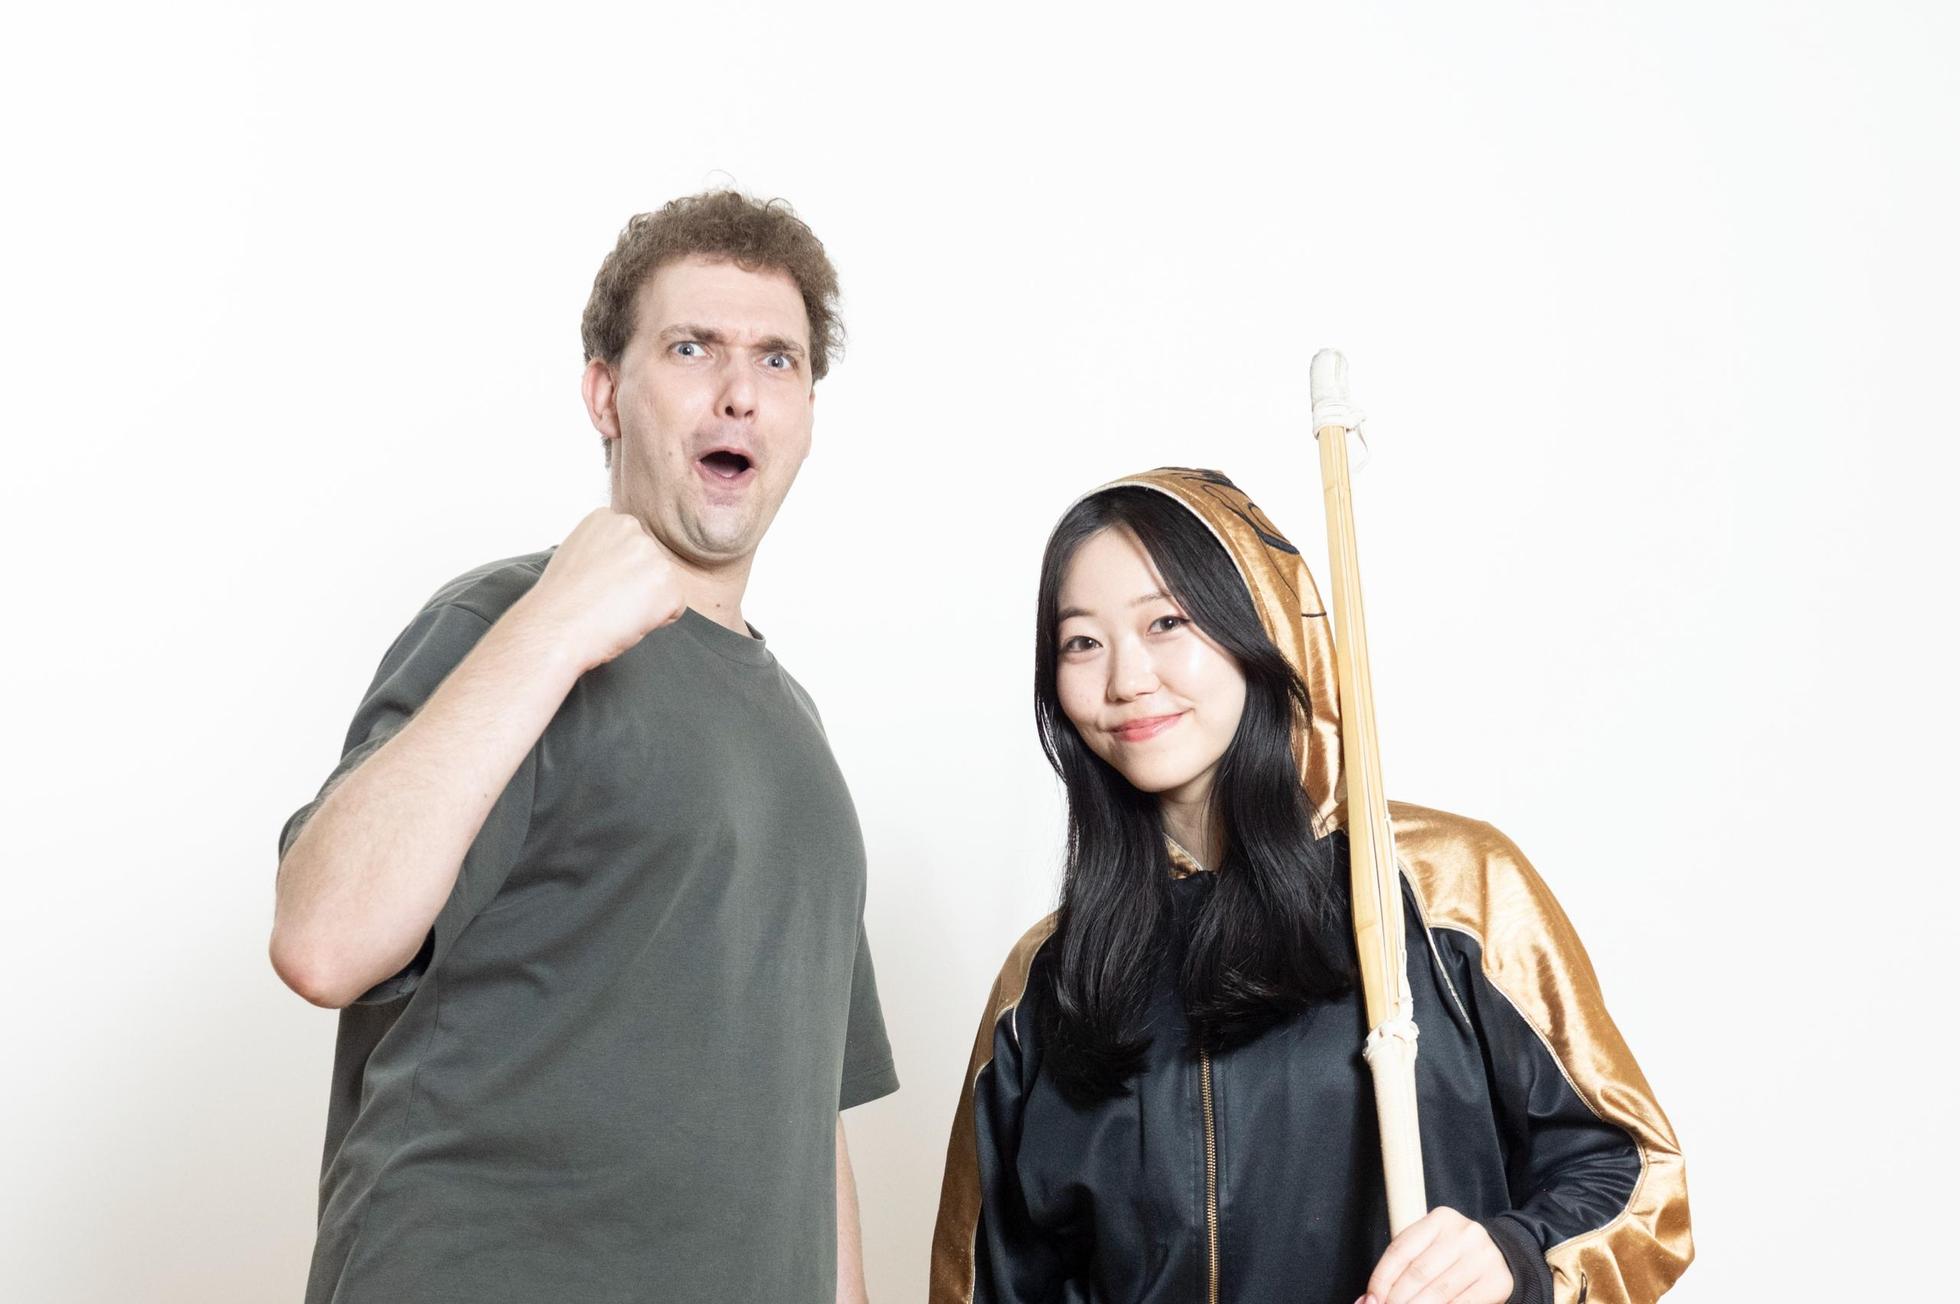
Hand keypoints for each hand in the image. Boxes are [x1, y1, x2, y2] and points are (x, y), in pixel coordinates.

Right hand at [521, 508, 688, 668]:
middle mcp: (633, 529)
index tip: (596, 584)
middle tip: (604, 601)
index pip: (630, 548)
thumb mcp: (575, 555)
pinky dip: (657, 621)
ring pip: (663, 586)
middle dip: (635, 585)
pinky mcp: (669, 584)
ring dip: (646, 603)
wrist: (555, 626)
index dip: (617, 573)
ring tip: (612, 610)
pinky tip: (627, 620)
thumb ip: (603, 550)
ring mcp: (653, 555)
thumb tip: (620, 563)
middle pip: (649, 564)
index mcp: (607, 519)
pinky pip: (674, 608)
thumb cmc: (558, 601)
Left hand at [1355, 1206, 1512, 1303]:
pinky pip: (1462, 1303)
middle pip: (1418, 1272)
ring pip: (1439, 1291)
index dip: (1381, 1278)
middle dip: (1396, 1298)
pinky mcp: (1497, 1281)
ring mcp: (1483, 1257)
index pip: (1401, 1250)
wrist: (1504, 1256)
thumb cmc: (1455, 1254)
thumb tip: (1369, 1298)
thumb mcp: (1431, 1248)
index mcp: (1440, 1219)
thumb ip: (1403, 1268)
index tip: (1370, 1298)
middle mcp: (1464, 1234)